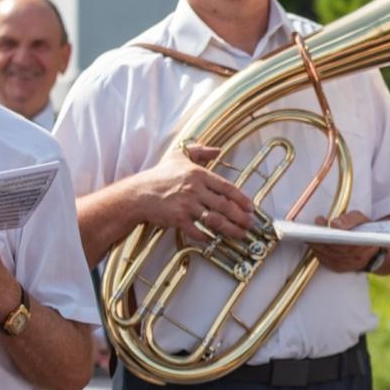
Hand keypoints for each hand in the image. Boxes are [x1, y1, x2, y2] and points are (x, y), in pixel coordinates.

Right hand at [135, 143, 254, 240]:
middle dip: (240, 217)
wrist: (137, 193)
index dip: (241, 199)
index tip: (251, 208)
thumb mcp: (179, 155)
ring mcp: (186, 205)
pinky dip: (205, 237)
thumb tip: (218, 150)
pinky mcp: (177, 218)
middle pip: (224, 206)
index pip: (227, 187)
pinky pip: (196, 230)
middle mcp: (195, 189)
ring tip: (240, 234)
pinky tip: (212, 239)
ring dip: (230, 229)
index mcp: (199, 174)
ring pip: (214, 219)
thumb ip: (200, 151)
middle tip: (250, 224)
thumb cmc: (159, 175)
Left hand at [310, 211, 379, 272]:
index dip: (332, 233)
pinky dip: (318, 252)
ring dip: (316, 244)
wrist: (372, 249)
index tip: (321, 222)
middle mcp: (356, 258)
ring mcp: (348, 265)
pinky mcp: (340, 268)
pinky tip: (313, 243)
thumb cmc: (366, 231)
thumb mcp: (362, 220)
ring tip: (309, 233)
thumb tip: (335, 223)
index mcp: (364, 245)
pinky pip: (325, 261)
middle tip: (311, 227)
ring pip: (327, 255)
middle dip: (320, 237)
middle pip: (333, 248)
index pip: (345, 242)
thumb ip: (350, 220)